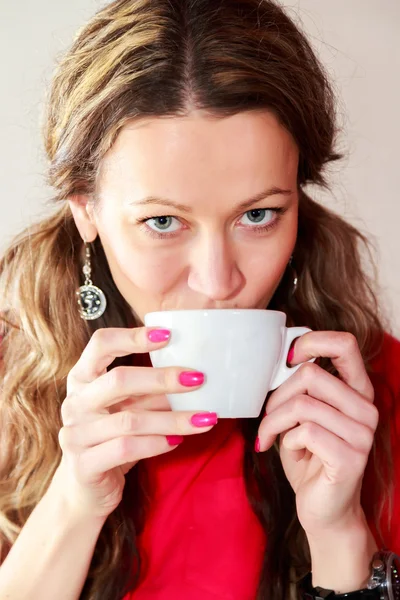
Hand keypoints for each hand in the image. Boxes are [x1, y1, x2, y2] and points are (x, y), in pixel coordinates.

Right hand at [55, 327, 215, 519]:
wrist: (86, 492)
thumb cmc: (112, 439)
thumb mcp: (127, 408)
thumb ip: (147, 390)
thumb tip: (192, 374)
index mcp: (82, 378)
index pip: (101, 344)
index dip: (133, 336)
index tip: (168, 335)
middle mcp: (74, 403)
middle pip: (119, 380)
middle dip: (163, 379)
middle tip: (198, 379)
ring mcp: (75, 435)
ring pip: (130, 420)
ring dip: (172, 418)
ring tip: (204, 418)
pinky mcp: (84, 465)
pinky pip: (126, 449)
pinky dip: (156, 444)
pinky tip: (177, 441)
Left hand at [257, 331, 377, 537]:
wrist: (323, 510)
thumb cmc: (308, 458)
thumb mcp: (303, 416)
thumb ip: (299, 388)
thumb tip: (279, 361)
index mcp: (356, 391)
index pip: (345, 344)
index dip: (313, 341)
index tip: (289, 358)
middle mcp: (366, 409)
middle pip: (311, 374)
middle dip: (277, 396)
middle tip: (268, 417)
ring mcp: (362, 434)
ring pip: (302, 404)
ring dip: (274, 421)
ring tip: (269, 436)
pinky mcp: (351, 457)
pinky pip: (304, 432)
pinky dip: (285, 440)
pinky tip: (289, 452)